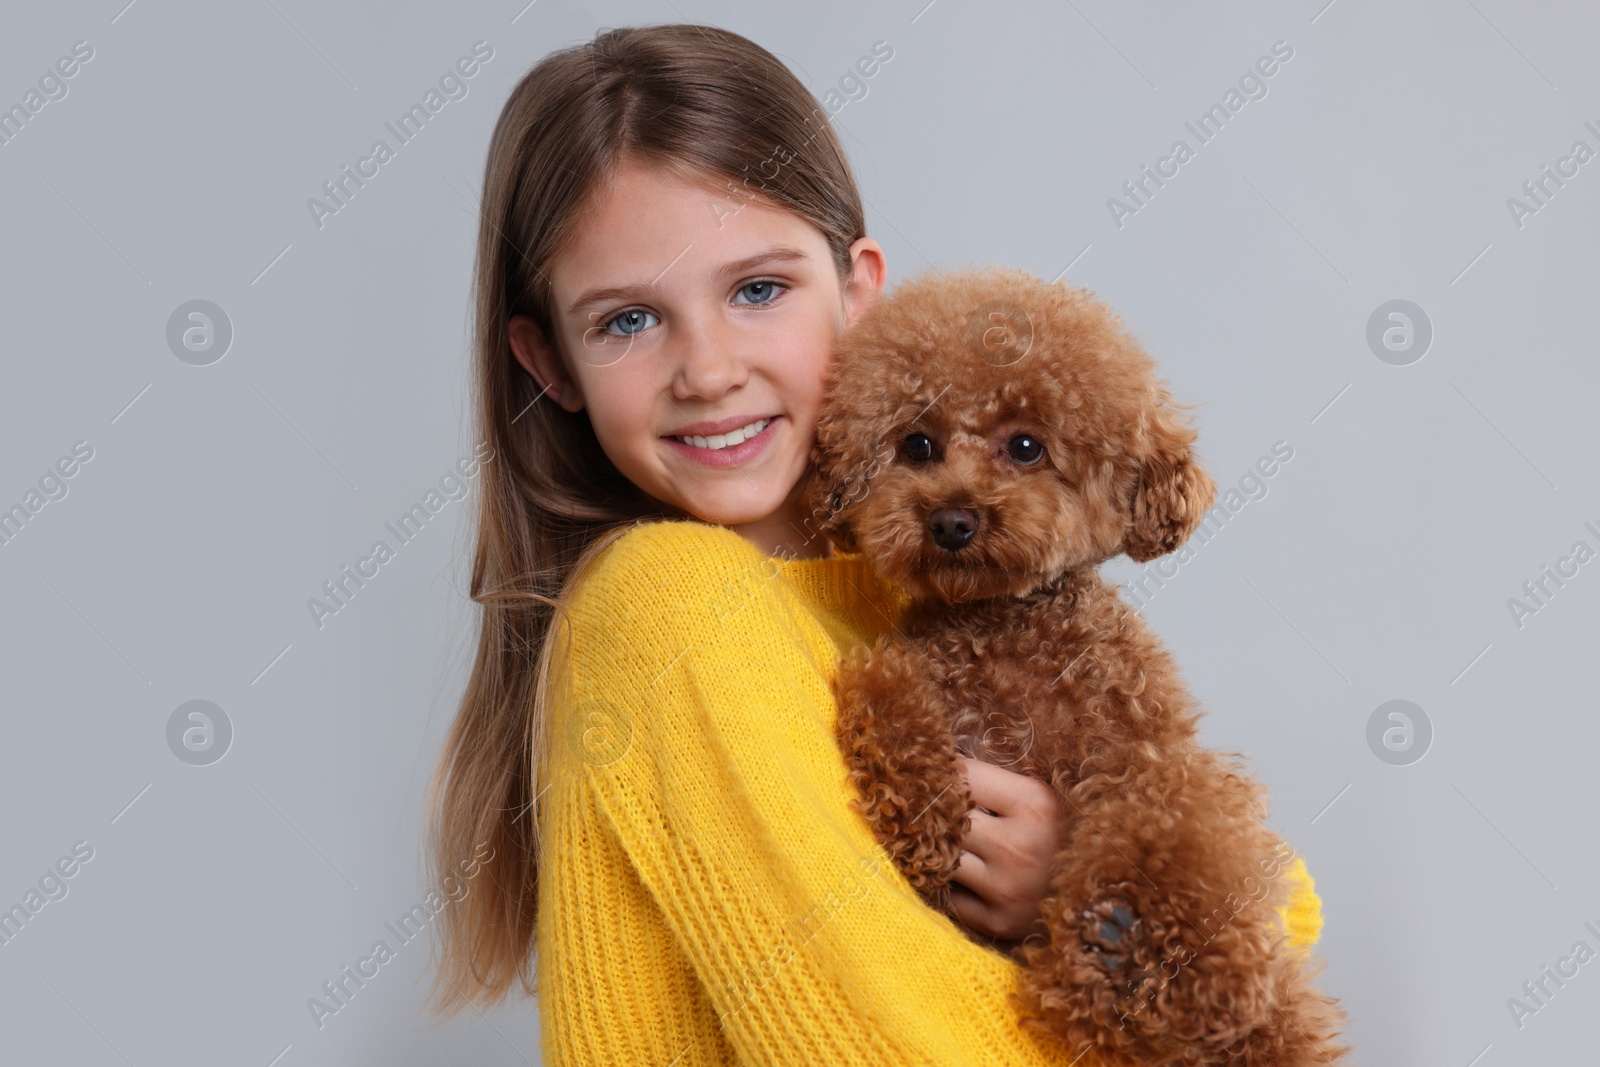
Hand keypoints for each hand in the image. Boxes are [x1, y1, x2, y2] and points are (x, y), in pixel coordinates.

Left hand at [947, 756, 1070, 944]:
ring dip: (941, 848)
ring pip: (942, 855)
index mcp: (1035, 804)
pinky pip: (950, 894)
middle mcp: (1019, 847)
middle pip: (946, 817)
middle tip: (934, 807)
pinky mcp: (998, 923)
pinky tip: (970, 877)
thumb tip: (945, 762)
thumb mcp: (1047, 799)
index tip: (936, 772)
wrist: (1113, 907)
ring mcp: (1007, 888)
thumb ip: (1001, 782)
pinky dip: (952, 884)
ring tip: (954, 840)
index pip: (961, 775)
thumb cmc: (1073, 839)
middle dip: (938, 810)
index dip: (944, 771)